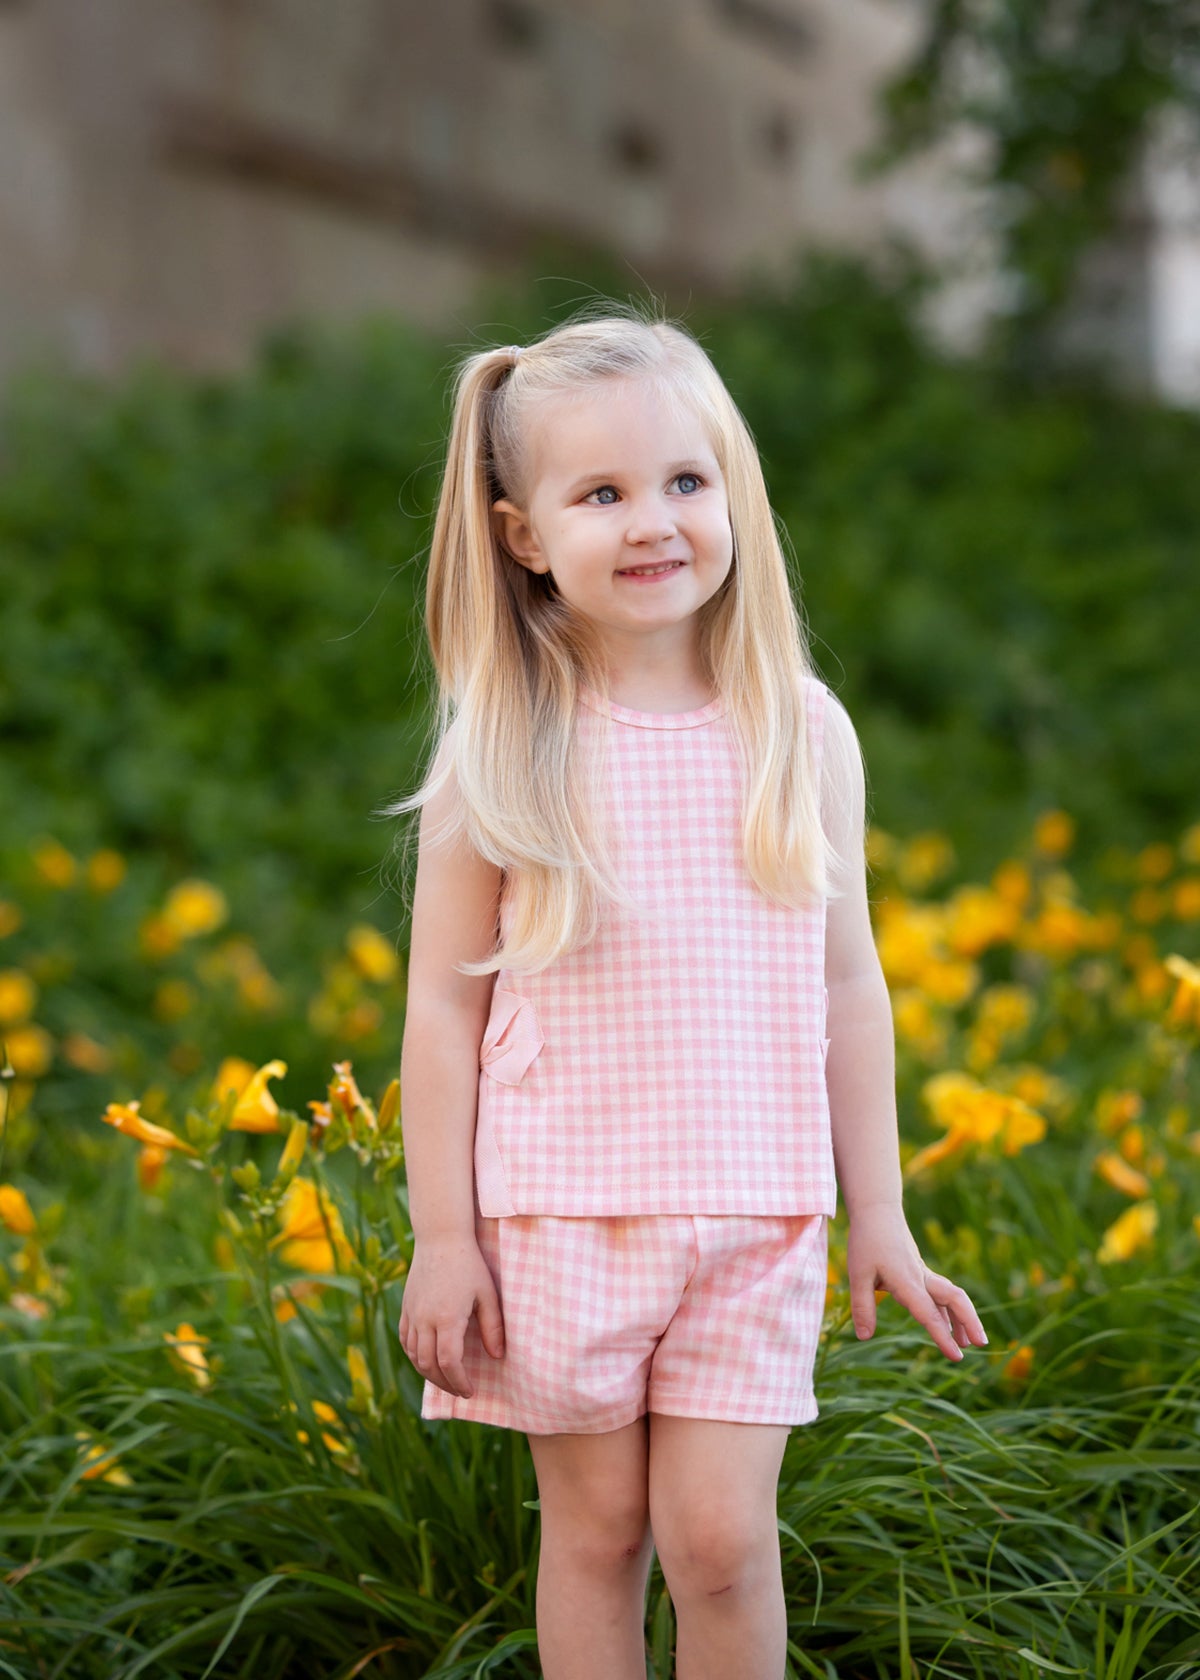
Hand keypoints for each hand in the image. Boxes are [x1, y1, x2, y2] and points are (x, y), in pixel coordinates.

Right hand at [398, 1233, 505, 1396]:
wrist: (440, 1237)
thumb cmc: (469, 1264)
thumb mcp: (487, 1294)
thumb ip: (493, 1327)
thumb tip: (498, 1356)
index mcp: (446, 1317)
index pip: (449, 1363)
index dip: (459, 1382)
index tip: (470, 1391)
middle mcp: (424, 1319)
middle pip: (428, 1365)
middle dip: (445, 1384)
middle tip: (460, 1391)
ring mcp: (412, 1313)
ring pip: (414, 1356)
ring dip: (429, 1374)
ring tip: (446, 1380)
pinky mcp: (405, 1307)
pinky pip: (405, 1341)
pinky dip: (415, 1356)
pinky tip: (427, 1360)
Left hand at [846, 1203, 987, 1362]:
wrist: (878, 1210)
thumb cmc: (866, 1241)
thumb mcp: (857, 1274)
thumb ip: (861, 1306)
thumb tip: (865, 1337)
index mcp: (907, 1281)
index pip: (929, 1314)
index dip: (943, 1337)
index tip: (956, 1357)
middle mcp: (921, 1278)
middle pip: (955, 1299)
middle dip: (970, 1321)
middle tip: (981, 1345)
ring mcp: (924, 1273)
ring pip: (952, 1296)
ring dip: (963, 1317)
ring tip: (969, 1342)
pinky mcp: (921, 1271)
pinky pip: (940, 1293)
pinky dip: (948, 1310)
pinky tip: (949, 1324)